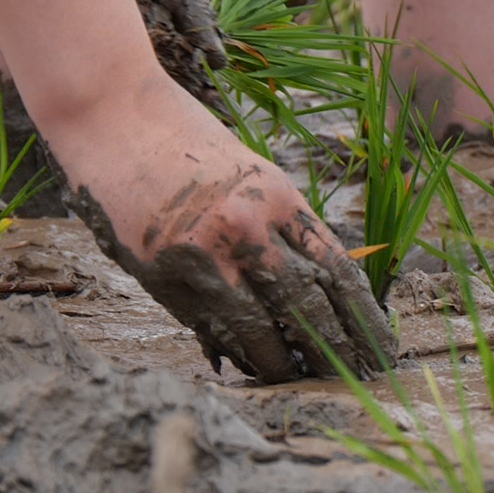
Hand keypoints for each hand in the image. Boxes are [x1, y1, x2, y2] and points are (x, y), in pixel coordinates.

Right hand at [65, 123, 394, 383]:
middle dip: (337, 348)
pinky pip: (211, 327)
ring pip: (260, 328)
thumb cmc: (183, 140)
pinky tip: (253, 366)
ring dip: (284, 361)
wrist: (111, 114)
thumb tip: (314, 287)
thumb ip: (279, 224)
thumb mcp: (249, 172)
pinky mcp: (164, 275)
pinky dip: (236, 350)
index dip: (364, 316)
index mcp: (279, 195)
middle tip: (356, 377)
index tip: (383, 346)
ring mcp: (204, 255)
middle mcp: (248, 227)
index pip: (337, 268)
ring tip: (302, 379)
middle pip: (307, 306)